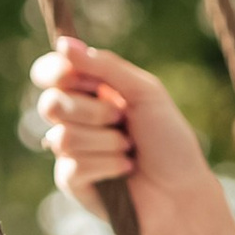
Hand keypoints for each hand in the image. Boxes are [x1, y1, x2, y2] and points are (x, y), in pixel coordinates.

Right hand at [30, 36, 221, 234]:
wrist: (183, 191)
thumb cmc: (169, 141)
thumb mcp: (145, 93)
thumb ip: (106, 67)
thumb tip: (63, 44)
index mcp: (89, 91)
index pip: (50, 73)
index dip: (56, 72)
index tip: (77, 78)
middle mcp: (74, 119)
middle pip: (51, 104)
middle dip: (92, 111)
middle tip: (121, 119)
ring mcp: (69, 151)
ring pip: (63, 137)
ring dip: (106, 142)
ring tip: (130, 149)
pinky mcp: (72, 181)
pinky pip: (72, 166)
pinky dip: (107, 165)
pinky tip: (125, 170)